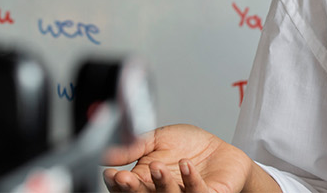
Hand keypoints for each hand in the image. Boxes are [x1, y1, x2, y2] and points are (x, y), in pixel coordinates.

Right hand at [103, 124, 272, 192]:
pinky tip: (186, 164)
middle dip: (132, 189)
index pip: (126, 189)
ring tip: (157, 165)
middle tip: (124, 177)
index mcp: (147, 182)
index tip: (110, 173)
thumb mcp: (157, 139)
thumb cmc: (189, 146)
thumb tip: (106, 151)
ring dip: (161, 184)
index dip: (116, 184)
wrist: (220, 149)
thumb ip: (134, 146)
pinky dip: (191, 180)